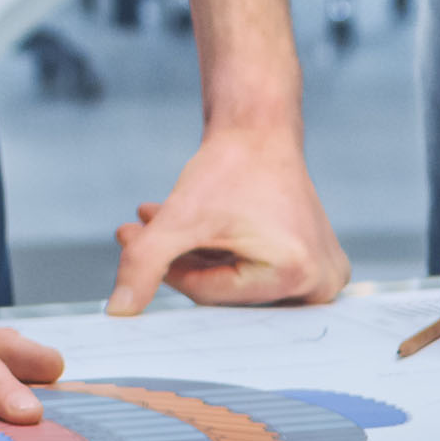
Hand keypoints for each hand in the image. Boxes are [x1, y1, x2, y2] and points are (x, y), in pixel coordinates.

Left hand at [106, 125, 351, 314]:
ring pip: (235, 282)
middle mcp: (319, 283)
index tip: (129, 237)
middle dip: (177, 261)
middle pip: (226, 292)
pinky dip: (216, 253)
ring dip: (191, 255)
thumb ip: (145, 263)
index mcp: (297, 274)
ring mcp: (321, 276)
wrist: (260, 129)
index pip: (212, 294)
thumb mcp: (181, 218)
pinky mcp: (313, 265)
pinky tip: (182, 229)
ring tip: (150, 222)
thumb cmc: (231, 166)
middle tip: (131, 232)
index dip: (167, 268)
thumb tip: (118, 311)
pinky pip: (253, 273)